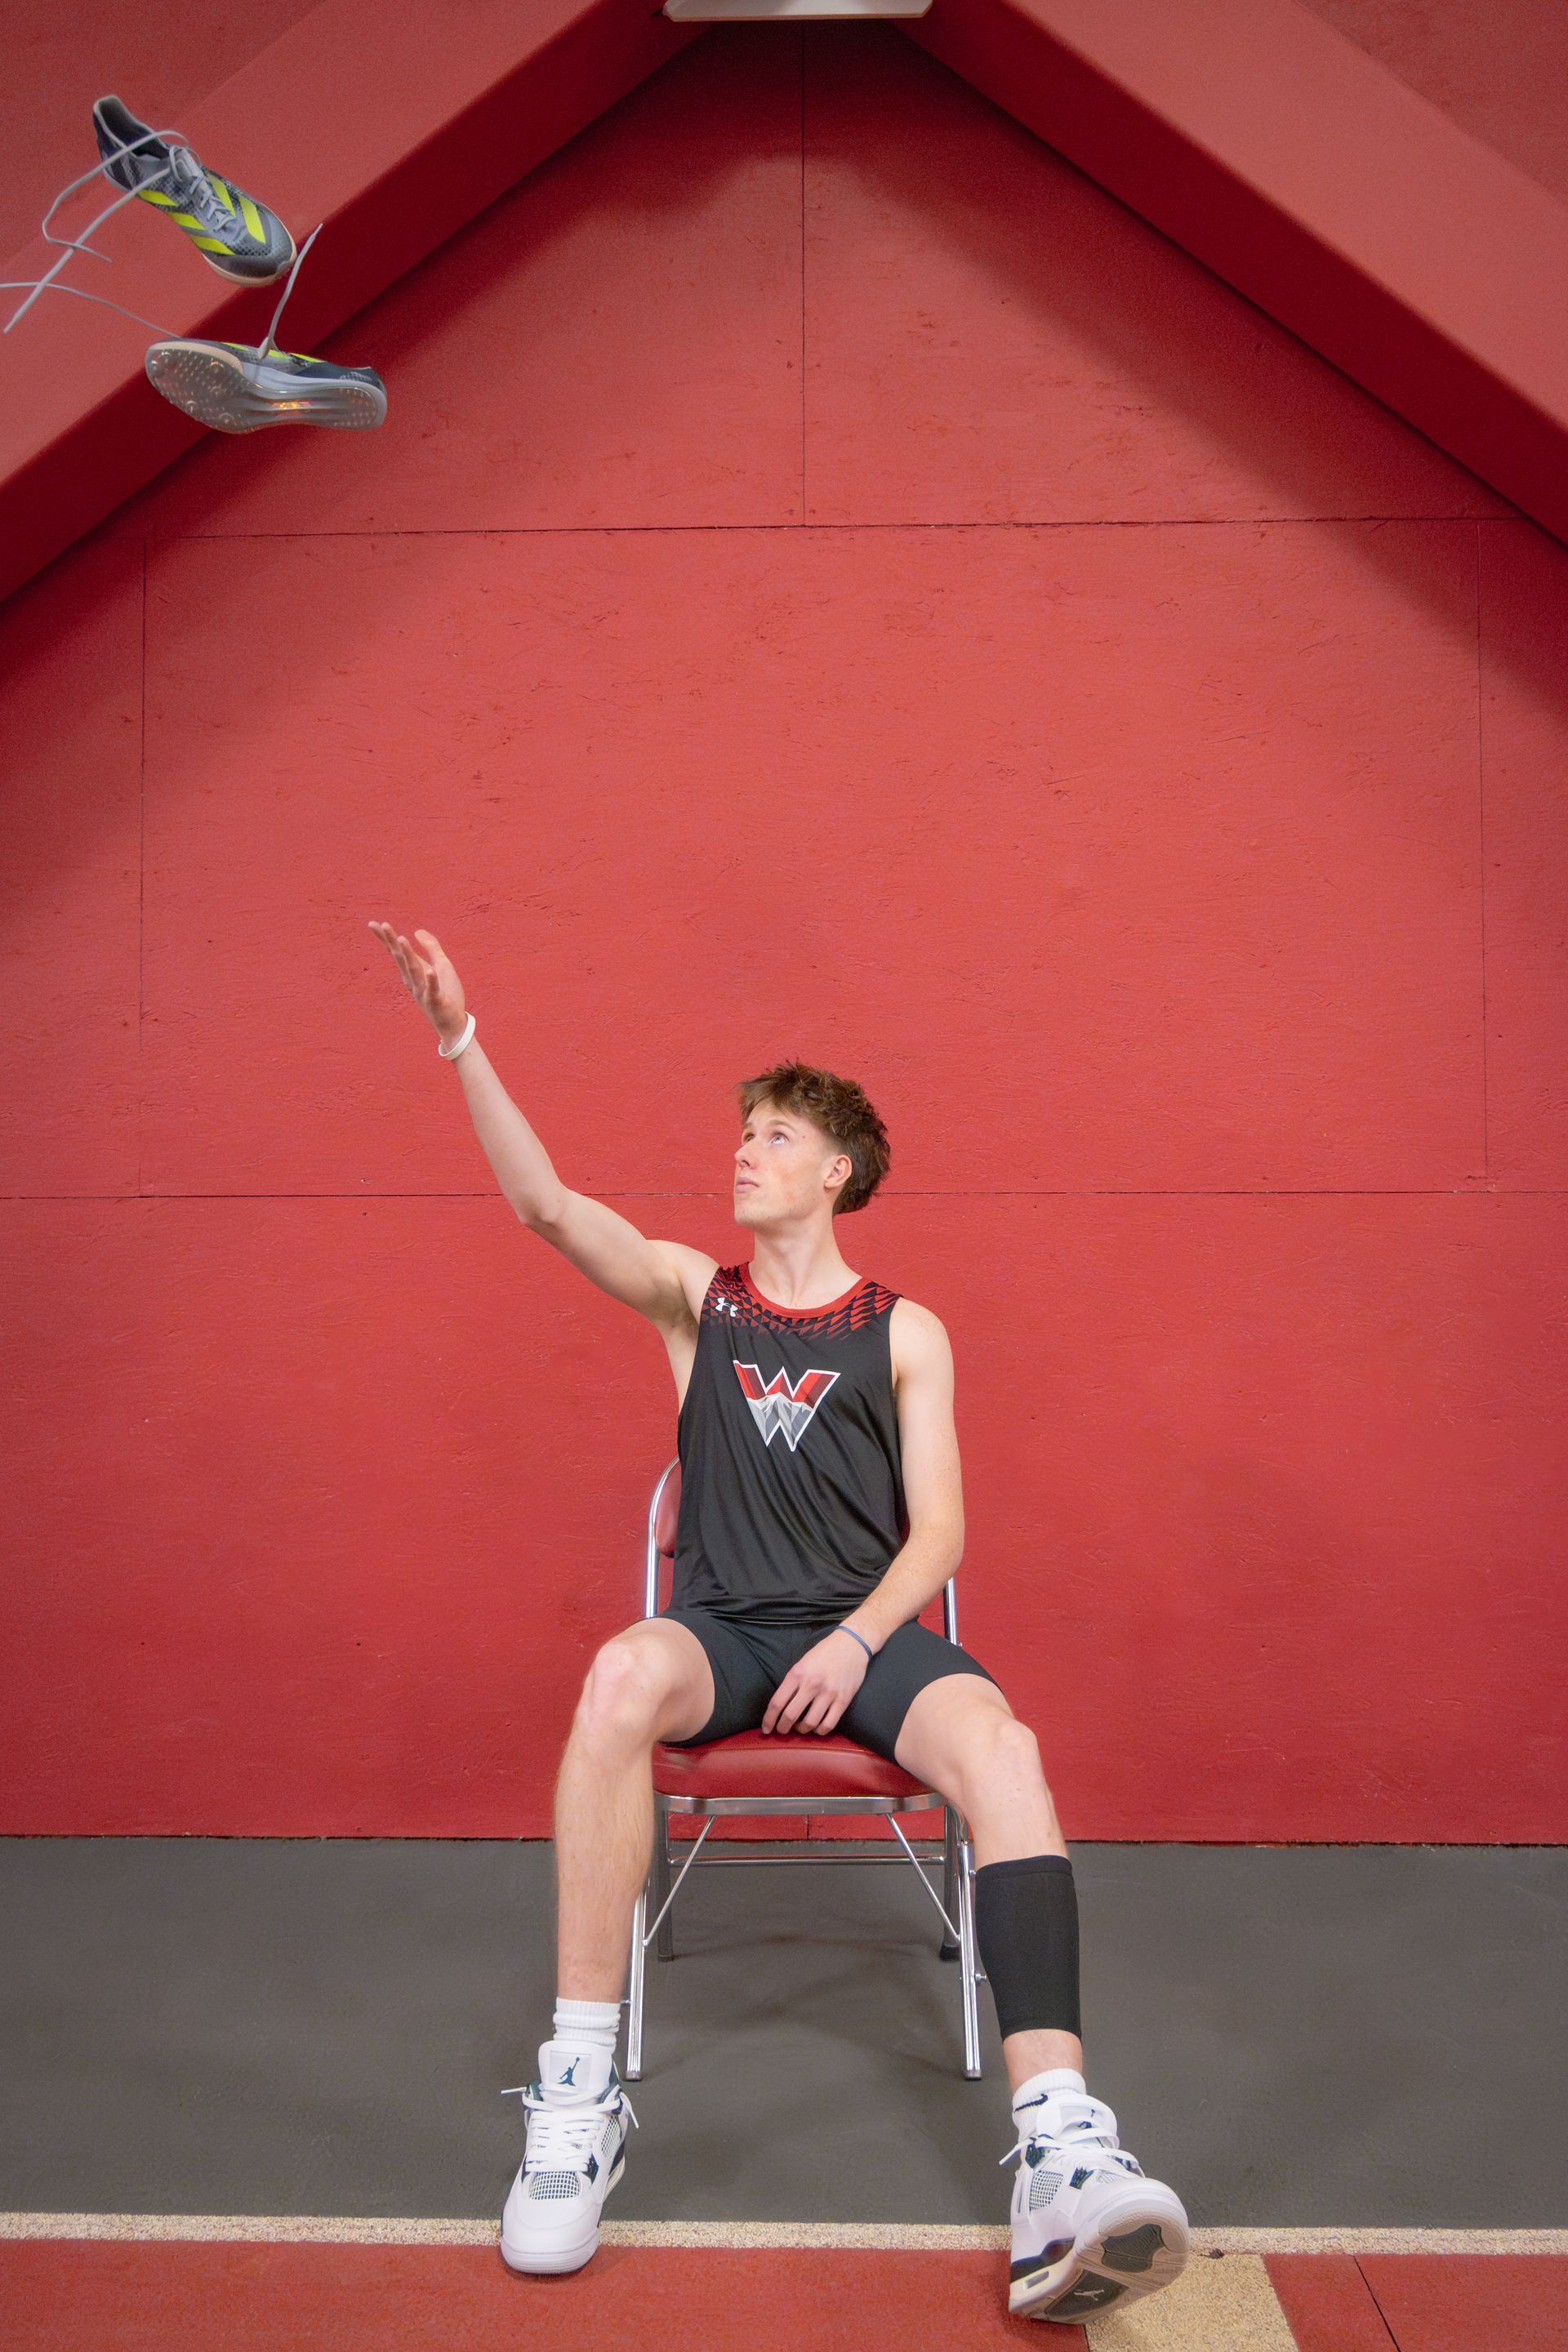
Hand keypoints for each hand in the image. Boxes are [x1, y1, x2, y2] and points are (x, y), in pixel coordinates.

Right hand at [368, 920, 467, 1045]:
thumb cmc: (446, 994)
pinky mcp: (436, 1001)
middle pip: (401, 958)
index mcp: (414, 971)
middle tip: (383, 925)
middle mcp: (413, 980)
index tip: (373, 923)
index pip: (397, 952)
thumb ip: (431, 948)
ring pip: (414, 970)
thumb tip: (416, 930)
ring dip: (407, 955)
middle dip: (392, 941)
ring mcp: (423, 991)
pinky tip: (430, 971)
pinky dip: (431, 981)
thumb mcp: (441, 965)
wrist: (452, 1023)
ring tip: (401, 939)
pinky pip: (433, 989)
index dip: (386, 938)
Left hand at [761, 1628, 869, 1735]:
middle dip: (782, 1728)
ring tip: (801, 1727)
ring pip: (810, 1723)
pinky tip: (817, 1727)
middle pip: (790, 1716)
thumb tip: (781, 1706)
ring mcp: (829, 1693)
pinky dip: (820, 1731)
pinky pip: (828, 1724)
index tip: (765, 1729)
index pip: (777, 1703)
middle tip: (782, 1730)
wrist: (852, 1643)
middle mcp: (812, 1684)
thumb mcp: (802, 1663)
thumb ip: (792, 1683)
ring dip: (802, 1730)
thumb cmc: (824, 1653)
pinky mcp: (843, 1700)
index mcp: (797, 1673)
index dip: (768, 1720)